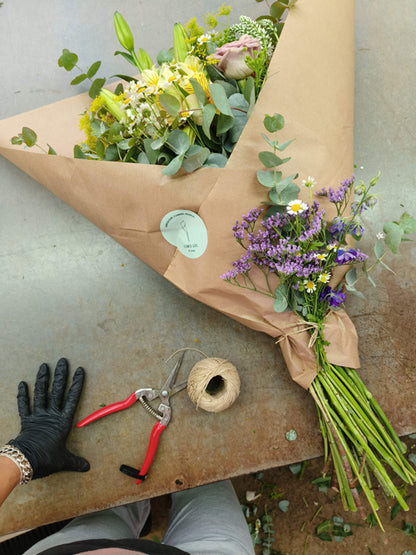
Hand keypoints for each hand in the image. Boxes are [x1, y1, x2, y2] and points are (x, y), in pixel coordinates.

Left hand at [8, 358, 89, 479]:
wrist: (25, 461)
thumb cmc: (47, 459)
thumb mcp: (64, 461)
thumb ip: (76, 462)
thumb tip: (87, 468)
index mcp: (62, 421)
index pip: (72, 398)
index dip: (76, 384)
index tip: (80, 370)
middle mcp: (51, 415)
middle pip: (57, 391)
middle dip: (61, 375)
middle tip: (63, 361)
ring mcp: (37, 416)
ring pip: (40, 393)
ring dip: (42, 379)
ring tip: (44, 366)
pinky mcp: (25, 420)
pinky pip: (23, 405)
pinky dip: (22, 395)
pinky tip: (22, 383)